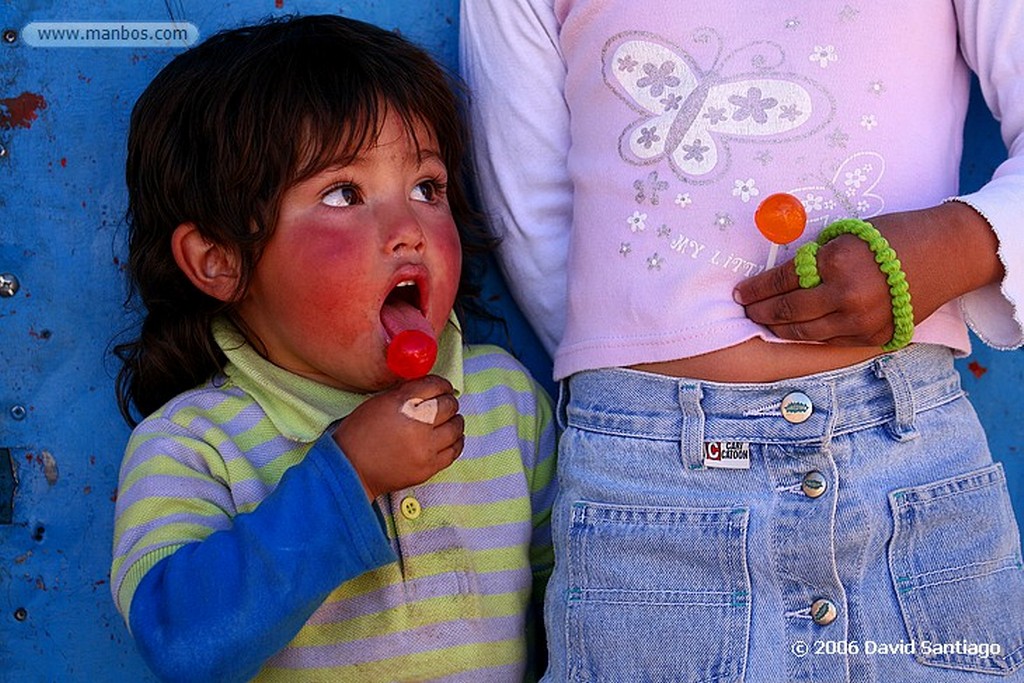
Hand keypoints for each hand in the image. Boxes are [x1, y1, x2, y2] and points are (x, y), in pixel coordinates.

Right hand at [333, 375, 463, 499]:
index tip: (443, 387)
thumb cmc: (360, 434)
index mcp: (402, 403)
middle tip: (445, 404)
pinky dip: (456, 441)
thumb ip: (405, 393)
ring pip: (456, 428)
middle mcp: (418, 424)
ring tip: (450, 421)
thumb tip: (429, 388)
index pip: (435, 385)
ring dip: (455, 421)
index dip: (442, 384)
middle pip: (449, 405)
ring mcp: (426, 448)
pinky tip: (450, 438)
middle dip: (449, 402)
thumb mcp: (378, 402)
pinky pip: (454, 450)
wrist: (351, 469)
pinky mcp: (429, 467)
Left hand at [733, 203, 1003, 345]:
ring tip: (764, 323)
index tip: (740, 292)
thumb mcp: (847, 235)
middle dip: (761, 312)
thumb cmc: (895, 235)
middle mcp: (845, 295)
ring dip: (780, 329)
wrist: (948, 254)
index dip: (756, 288)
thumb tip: (782, 275)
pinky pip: (830, 341)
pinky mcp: (872, 337)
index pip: (782, 280)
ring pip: (805, 333)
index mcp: (835, 262)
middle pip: (788, 310)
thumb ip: (817, 257)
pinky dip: (809, 337)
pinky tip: (795, 332)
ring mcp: (860, 321)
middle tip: (746, 311)